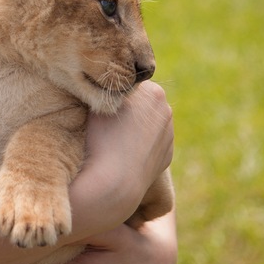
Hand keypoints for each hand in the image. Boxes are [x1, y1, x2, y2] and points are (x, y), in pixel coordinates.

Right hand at [72, 80, 174, 235]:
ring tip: (111, 138)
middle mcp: (166, 110)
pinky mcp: (167, 156)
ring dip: (134, 126)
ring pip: (146, 123)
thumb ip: (104, 86)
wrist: (111, 184)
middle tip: (103, 119)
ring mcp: (168, 135)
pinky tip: (122, 152)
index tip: (98, 99)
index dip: (111, 90)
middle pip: (141, 101)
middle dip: (126, 106)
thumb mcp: (94, 100)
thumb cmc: (98, 139)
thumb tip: (99, 78)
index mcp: (154, 91)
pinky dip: (139, 145)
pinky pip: (150, 143)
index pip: (129, 82)